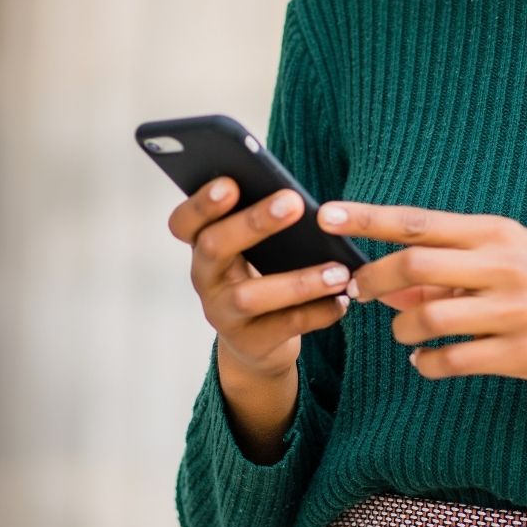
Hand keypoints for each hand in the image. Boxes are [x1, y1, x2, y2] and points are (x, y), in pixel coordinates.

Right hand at [167, 176, 352, 380]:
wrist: (257, 342)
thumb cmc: (260, 276)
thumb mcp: (253, 249)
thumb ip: (261, 223)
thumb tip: (295, 197)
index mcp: (202, 245)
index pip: (184, 222)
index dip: (201, 204)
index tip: (230, 184)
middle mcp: (205, 278)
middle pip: (214, 247)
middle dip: (254, 224)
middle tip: (294, 203)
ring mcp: (222, 314)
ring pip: (249, 297)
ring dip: (297, 282)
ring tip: (338, 271)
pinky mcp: (249, 343)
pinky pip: (283, 327)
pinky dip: (317, 313)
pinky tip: (342, 300)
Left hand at [318, 200, 526, 386]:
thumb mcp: (508, 256)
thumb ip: (452, 265)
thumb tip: (392, 285)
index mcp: (496, 233)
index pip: (417, 222)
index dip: (366, 219)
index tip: (325, 215)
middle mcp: (502, 266)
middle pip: (413, 267)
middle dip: (373, 280)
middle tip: (358, 290)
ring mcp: (512, 311)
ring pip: (426, 320)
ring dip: (400, 329)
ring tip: (403, 333)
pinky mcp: (518, 354)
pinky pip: (450, 362)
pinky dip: (425, 363)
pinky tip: (425, 361)